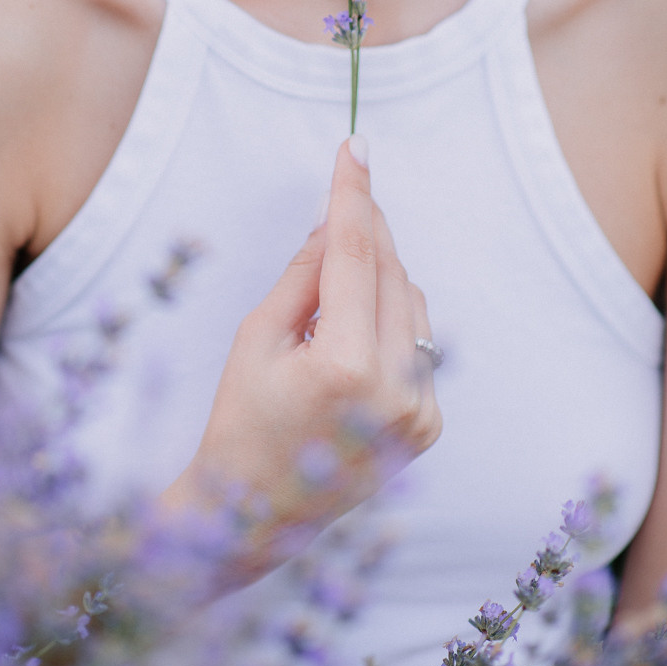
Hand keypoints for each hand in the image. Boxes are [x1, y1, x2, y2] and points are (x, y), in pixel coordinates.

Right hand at [162, 135, 440, 582]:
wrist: (254, 517)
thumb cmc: (239, 422)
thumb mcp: (256, 337)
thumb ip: (303, 274)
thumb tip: (337, 222)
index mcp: (343, 366)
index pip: (353, 256)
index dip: (352, 195)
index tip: (355, 148)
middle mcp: (393, 390)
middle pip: (390, 272)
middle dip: (367, 230)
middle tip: (344, 198)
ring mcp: (418, 413)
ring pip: (411, 302)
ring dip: (377, 281)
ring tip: (326, 309)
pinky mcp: (428, 427)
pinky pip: (416, 344)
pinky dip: (387, 326)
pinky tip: (347, 348)